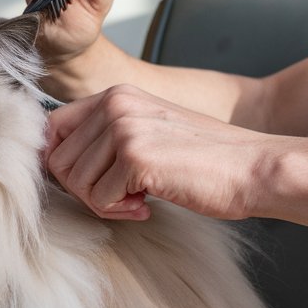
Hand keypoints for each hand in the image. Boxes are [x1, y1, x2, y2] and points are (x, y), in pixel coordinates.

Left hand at [45, 85, 276, 221]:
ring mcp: (123, 128)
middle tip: (122, 200)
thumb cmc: (205, 161)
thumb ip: (106, 139)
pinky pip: (99, 200)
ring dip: (104, 204)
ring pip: (76, 183)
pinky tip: (148, 206)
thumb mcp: (149, 133)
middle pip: (58, 161)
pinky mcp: (135, 156)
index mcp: (115, 94)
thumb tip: (57, 165)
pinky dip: (120, 213)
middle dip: (84, 191)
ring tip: (138, 203)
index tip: (88, 185)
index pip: (52, 128)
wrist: (254, 169)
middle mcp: (114, 103)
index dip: (61, 165)